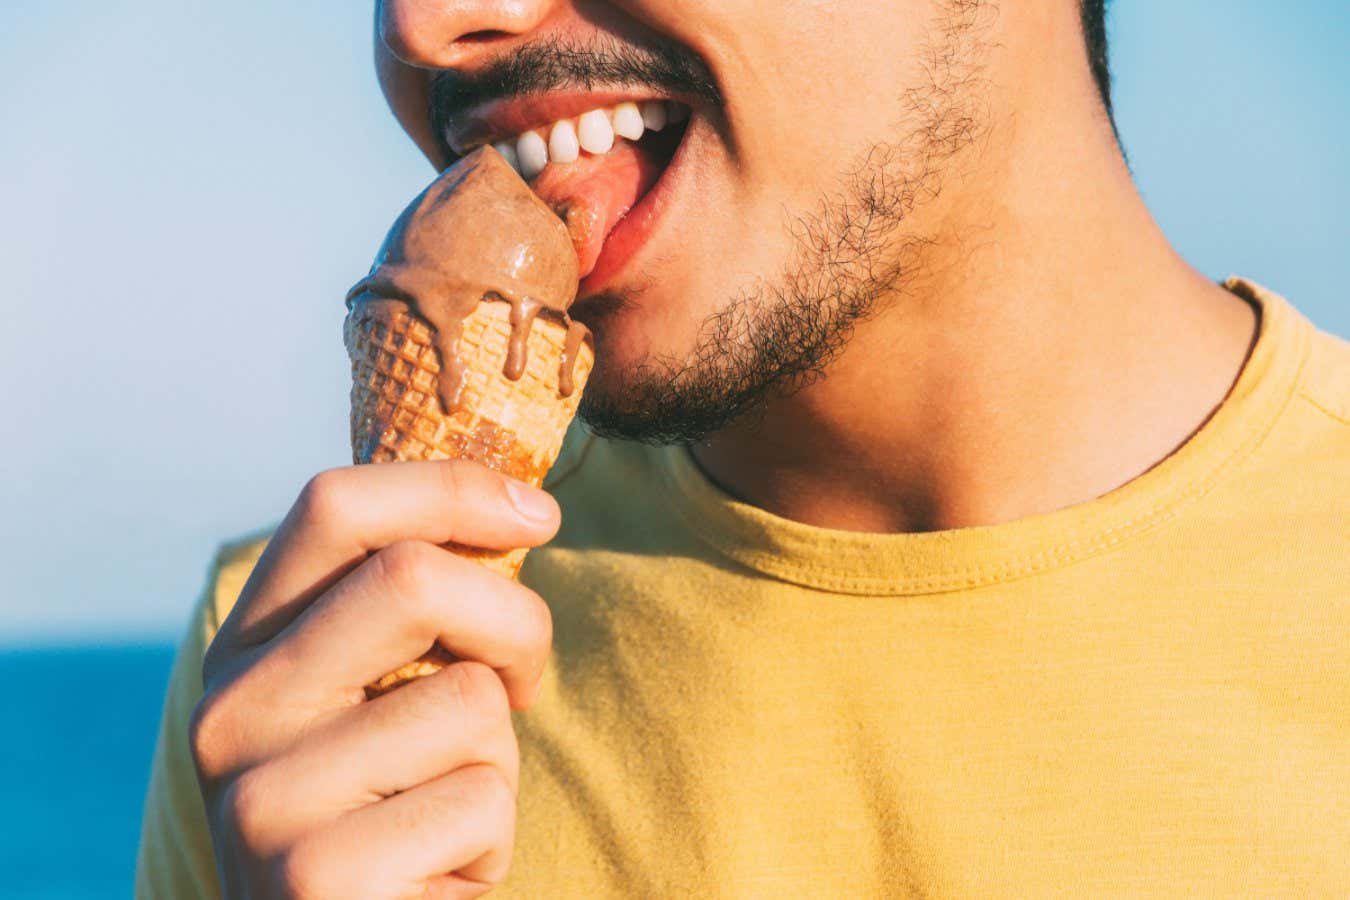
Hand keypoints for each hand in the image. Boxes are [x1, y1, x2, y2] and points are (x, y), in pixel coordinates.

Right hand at [189, 460, 559, 898]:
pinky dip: (492, 840)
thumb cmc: (394, 816)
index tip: (539, 514)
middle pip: (412, 577)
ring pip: (468, 699)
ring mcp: (261, 799)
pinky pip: (479, 800)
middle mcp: (229, 713)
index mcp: (246, 652)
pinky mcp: (316, 877)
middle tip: (527, 684)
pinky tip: (436, 877)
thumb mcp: (386, 698)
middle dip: (515, 621)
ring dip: (498, 760)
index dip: (453, 490)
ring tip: (443, 814)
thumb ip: (411, 614)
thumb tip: (518, 508)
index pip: (334, 507)